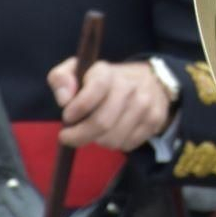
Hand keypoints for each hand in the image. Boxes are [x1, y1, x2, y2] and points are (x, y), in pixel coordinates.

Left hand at [49, 58, 172, 149]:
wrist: (150, 79)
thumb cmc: (104, 81)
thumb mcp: (78, 71)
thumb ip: (61, 78)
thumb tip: (64, 99)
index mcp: (108, 72)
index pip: (96, 88)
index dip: (79, 107)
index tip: (67, 116)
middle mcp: (130, 87)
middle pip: (102, 123)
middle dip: (79, 136)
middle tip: (69, 137)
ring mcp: (145, 104)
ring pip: (113, 139)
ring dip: (98, 140)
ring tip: (95, 131)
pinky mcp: (154, 120)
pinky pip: (127, 145)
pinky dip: (115, 143)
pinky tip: (114, 131)